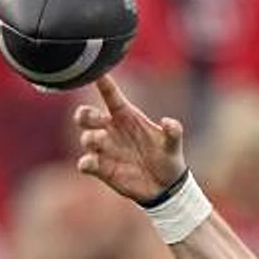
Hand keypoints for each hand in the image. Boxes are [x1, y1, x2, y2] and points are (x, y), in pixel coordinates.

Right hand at [74, 76, 186, 202]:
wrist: (164, 187)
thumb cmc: (167, 158)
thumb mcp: (173, 144)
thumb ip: (173, 131)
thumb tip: (168, 122)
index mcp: (127, 117)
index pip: (110, 95)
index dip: (101, 82)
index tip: (93, 70)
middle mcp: (111, 130)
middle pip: (86, 115)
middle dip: (85, 114)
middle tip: (98, 121)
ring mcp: (105, 150)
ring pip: (86, 138)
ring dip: (90, 138)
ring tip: (101, 141)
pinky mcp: (102, 169)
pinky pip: (85, 163)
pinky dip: (86, 163)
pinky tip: (91, 163)